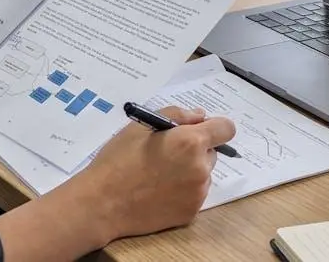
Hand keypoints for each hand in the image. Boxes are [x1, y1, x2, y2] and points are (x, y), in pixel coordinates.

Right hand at [68, 106, 234, 241]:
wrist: (102, 203)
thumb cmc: (118, 159)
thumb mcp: (141, 126)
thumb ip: (176, 115)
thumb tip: (199, 116)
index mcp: (190, 142)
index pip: (226, 128)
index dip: (213, 126)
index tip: (197, 129)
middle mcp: (201, 168)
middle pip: (212, 152)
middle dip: (195, 150)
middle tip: (166, 154)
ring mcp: (198, 193)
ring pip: (203, 174)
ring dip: (190, 171)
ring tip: (158, 174)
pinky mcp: (191, 213)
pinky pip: (194, 194)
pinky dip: (182, 191)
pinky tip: (158, 191)